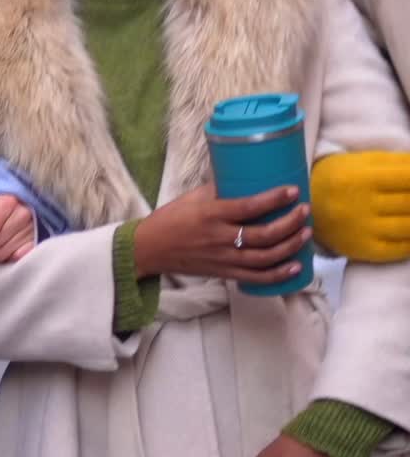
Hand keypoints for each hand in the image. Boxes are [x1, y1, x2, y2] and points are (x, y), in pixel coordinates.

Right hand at [133, 183, 311, 285]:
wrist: (151, 249)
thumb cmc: (171, 218)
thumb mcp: (193, 197)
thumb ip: (219, 190)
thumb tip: (245, 178)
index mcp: (212, 215)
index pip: (249, 207)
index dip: (274, 199)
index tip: (292, 190)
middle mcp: (220, 238)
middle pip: (263, 235)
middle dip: (289, 224)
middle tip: (304, 211)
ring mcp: (224, 259)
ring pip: (264, 258)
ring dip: (289, 247)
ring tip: (305, 234)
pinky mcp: (224, 273)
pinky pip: (256, 278)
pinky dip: (278, 274)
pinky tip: (295, 267)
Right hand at [311, 151, 409, 261]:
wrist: (306, 207)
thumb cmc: (338, 178)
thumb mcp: (361, 161)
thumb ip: (396, 161)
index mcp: (361, 177)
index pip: (407, 176)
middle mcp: (362, 204)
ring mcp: (363, 229)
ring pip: (409, 225)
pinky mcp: (364, 249)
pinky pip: (400, 248)